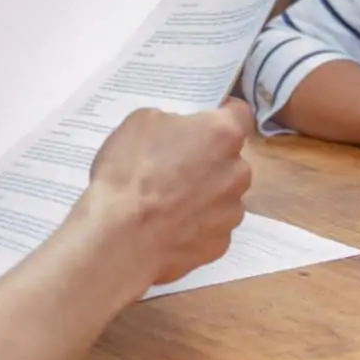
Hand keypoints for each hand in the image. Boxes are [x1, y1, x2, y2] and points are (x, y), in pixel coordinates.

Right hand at [82, 102, 253, 285]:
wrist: (120, 240)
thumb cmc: (129, 173)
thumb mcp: (140, 123)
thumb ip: (173, 122)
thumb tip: (181, 133)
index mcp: (223, 135)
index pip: (239, 113)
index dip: (220, 114)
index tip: (201, 123)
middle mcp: (238, 172)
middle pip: (230, 159)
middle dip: (208, 160)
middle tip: (173, 167)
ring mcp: (232, 212)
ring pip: (222, 196)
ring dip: (203, 195)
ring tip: (166, 204)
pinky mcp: (221, 245)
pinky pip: (211, 227)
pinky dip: (194, 226)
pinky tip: (167, 229)